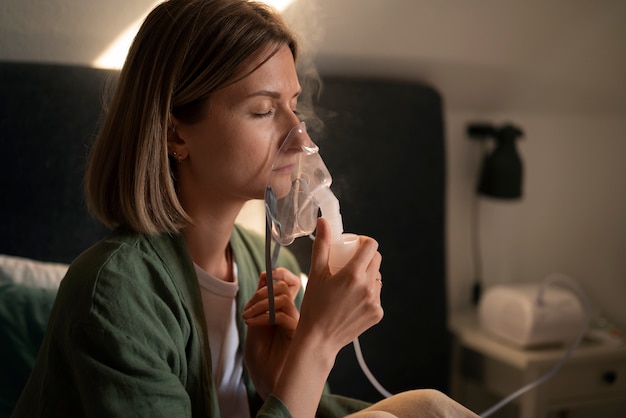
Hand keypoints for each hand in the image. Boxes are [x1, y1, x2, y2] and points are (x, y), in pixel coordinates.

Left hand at [242, 267, 300, 398]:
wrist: (265, 382)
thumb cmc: (262, 357)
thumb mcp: (255, 321)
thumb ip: (260, 300)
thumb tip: (265, 275)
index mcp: (285, 310)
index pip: (289, 282)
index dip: (278, 274)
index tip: (263, 277)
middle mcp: (294, 314)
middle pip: (287, 285)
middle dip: (263, 291)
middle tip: (248, 308)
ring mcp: (297, 323)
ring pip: (283, 298)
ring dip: (260, 304)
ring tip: (248, 318)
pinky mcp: (297, 333)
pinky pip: (282, 315)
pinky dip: (264, 316)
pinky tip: (252, 324)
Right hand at [298, 218, 383, 353]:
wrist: (319, 339)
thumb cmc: (313, 305)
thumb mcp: (316, 273)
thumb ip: (322, 246)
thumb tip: (323, 222)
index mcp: (353, 274)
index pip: (371, 246)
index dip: (364, 241)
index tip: (355, 245)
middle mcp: (368, 287)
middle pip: (376, 260)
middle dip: (365, 257)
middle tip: (350, 262)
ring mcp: (375, 301)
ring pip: (377, 277)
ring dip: (368, 275)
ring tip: (350, 282)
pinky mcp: (377, 314)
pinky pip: (376, 295)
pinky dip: (368, 293)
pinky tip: (353, 298)